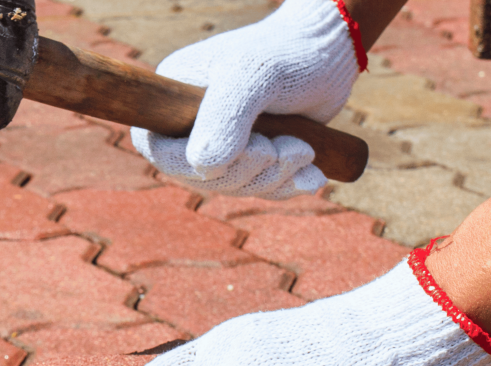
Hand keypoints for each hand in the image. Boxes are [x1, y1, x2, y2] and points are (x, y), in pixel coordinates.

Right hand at [133, 0, 361, 199]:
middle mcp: (189, 124)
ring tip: (305, 150)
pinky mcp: (250, 157)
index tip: (253, 147)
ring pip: (234, 185)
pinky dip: (287, 185)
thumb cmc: (285, 53)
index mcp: (172, 99)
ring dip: (274, 176)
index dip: (199, 164)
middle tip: (287, 148)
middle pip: (201, 176)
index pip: (161, 151)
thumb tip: (203, 166)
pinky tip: (312, 175)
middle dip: (250, 172)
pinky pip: (258, 189)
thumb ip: (225, 118)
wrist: (328, 52)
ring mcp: (220, 143)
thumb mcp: (253, 75)